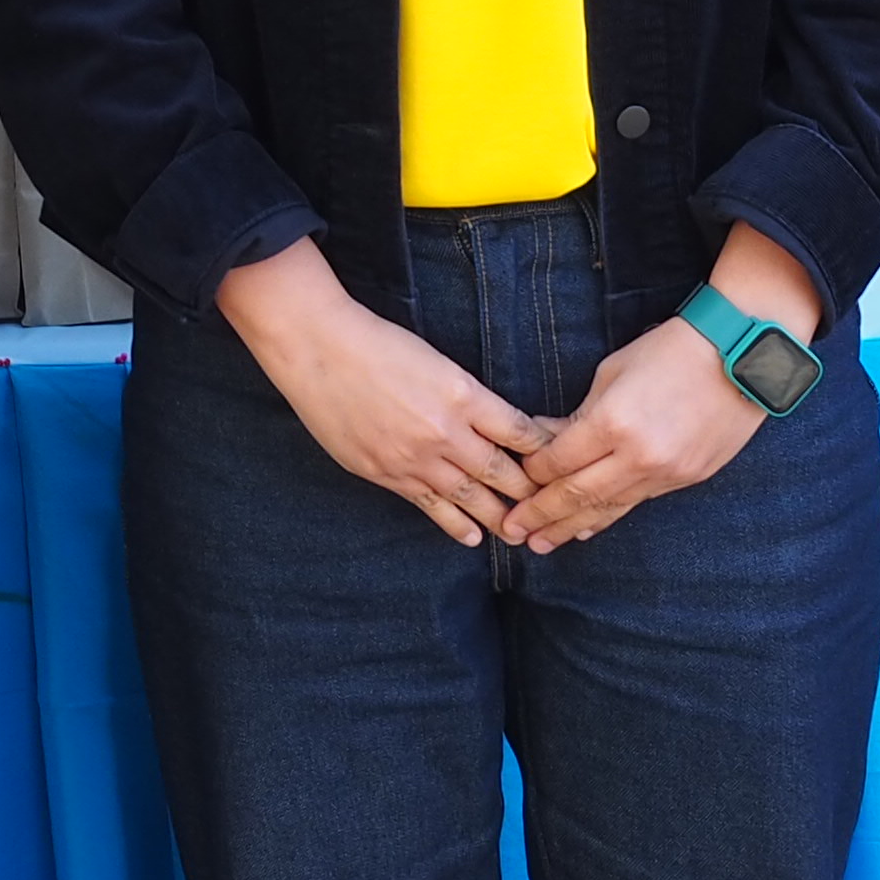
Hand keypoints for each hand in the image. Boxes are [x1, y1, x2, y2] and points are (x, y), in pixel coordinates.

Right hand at [213, 239, 550, 544]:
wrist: (317, 346)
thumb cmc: (376, 341)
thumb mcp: (435, 359)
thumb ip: (465, 396)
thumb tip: (492, 424)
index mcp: (463, 394)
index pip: (522, 433)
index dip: (546, 453)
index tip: (562, 466)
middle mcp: (446, 432)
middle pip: (504, 474)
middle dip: (532, 495)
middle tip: (553, 510)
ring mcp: (415, 457)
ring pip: (472, 499)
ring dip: (500, 518)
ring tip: (521, 534)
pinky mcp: (386, 473)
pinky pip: (431, 507)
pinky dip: (456, 525)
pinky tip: (473, 537)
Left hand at [502, 225, 815, 549]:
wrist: (740, 355)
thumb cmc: (669, 351)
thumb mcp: (612, 373)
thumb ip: (579, 414)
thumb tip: (546, 439)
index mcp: (613, 423)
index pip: (560, 461)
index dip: (533, 474)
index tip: (513, 482)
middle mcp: (639, 456)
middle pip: (579, 494)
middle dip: (543, 515)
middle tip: (514, 532)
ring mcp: (667, 472)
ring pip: (609, 507)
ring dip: (572, 526)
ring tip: (544, 543)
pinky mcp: (688, 479)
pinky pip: (638, 502)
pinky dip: (610, 515)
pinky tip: (589, 528)